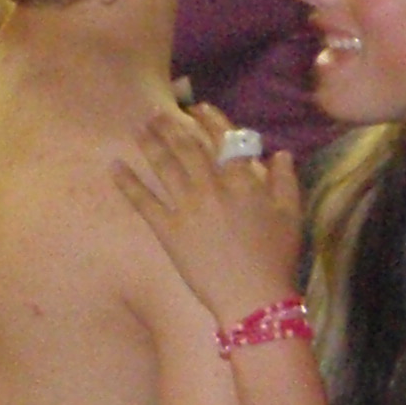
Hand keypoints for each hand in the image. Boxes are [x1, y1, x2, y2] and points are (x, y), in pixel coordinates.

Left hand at [109, 102, 304, 327]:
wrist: (253, 297)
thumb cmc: (276, 256)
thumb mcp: (291, 215)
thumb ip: (285, 180)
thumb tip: (279, 153)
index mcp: (242, 181)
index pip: (224, 140)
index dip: (210, 121)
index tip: (199, 108)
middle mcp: (210, 187)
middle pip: (187, 148)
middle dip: (171, 126)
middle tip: (157, 112)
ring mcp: (185, 207)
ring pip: (164, 166)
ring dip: (149, 143)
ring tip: (139, 128)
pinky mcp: (167, 229)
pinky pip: (143, 201)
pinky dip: (126, 183)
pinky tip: (114, 166)